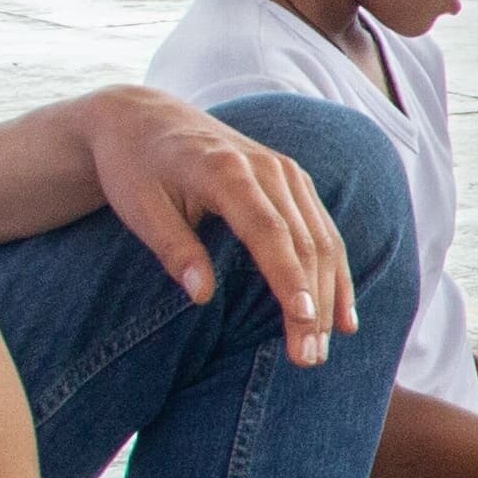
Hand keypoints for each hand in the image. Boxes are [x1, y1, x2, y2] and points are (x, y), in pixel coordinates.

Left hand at [75, 86, 354, 365]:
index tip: (302, 321)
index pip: (269, 231)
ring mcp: (287, 173)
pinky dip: (335, 273)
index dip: (289, 278)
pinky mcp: (294, 182)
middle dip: (312, 303)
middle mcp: (268, 167)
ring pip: (323, 240)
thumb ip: (172, 248)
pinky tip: (343, 314)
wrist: (145, 119)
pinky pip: (324, 231)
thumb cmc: (135, 167)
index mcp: (226, 171)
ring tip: (323, 348)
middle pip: (304, 242)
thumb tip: (201, 295)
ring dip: (329, 296)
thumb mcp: (139, 207)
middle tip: (309, 359)